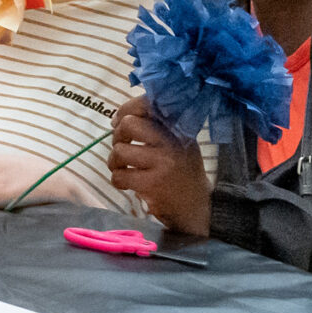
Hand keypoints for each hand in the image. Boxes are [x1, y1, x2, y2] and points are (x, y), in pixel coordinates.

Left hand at [108, 96, 211, 234]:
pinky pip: (119, 175)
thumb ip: (154, 127)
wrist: (196, 207)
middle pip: (128, 124)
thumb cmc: (180, 172)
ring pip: (119, 150)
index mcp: (178, 128)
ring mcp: (162, 163)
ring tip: (125, 169)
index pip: (147, 104)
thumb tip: (117, 119)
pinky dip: (118, 180)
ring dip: (115, 162)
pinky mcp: (152, 184)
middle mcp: (172, 142)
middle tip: (124, 148)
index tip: (118, 122)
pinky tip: (129, 184)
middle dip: (117, 136)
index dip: (125, 110)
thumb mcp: (177, 143)